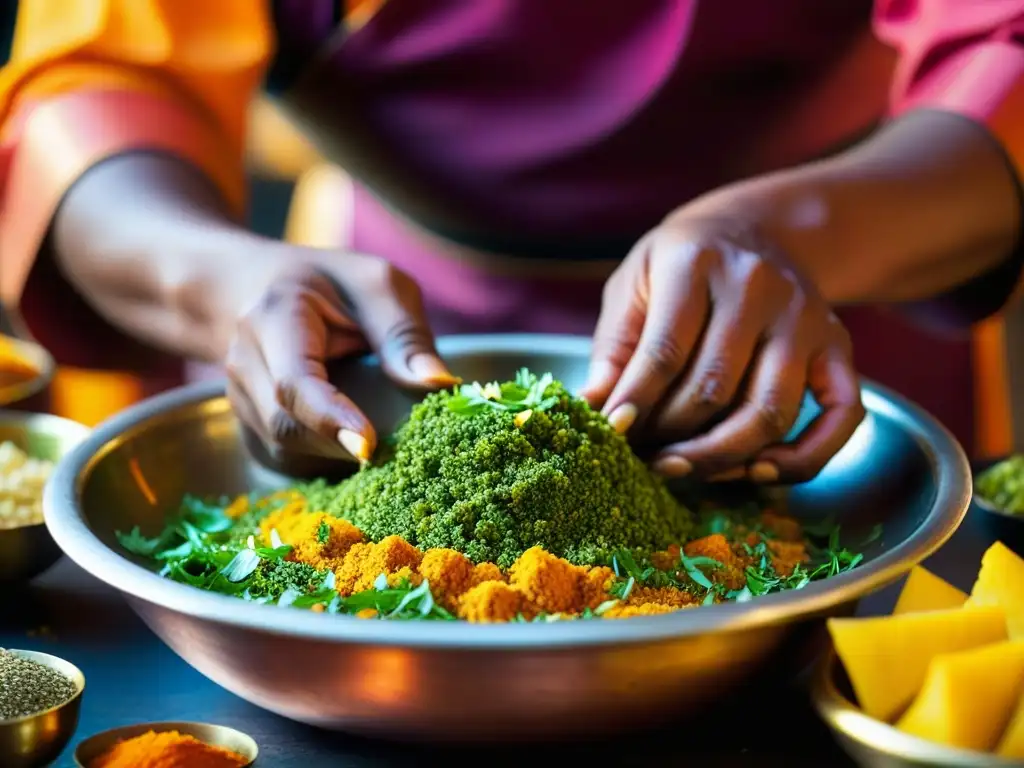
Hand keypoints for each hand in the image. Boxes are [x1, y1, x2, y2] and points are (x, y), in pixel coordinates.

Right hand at [225, 250, 455, 464]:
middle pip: (286, 425)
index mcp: (274, 316)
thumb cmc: (333, 285)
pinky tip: (352, 438)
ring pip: (285, 447)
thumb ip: (405, 336)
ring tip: (378, 436)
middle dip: (340, 444)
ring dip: (334, 451)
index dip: (330, 418)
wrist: (265, 286)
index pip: (294, 382)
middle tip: (398, 448)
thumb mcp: (379, 287)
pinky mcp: (249, 423)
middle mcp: (244, 360)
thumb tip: (441, 385)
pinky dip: (323, 454)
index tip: (369, 446)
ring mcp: (239, 396)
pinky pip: (285, 455)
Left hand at [581, 215, 864, 483]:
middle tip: (643, 457)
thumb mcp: (634, 284)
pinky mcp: (838, 346)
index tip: (613, 433)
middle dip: (672, 436)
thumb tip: (595, 406)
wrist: (753, 230)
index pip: (666, 350)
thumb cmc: (681, 266)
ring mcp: (805, 319)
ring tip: (682, 468)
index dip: (637, 401)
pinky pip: (841, 418)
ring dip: (722, 457)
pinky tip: (758, 473)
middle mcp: (759, 288)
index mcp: (698, 264)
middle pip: (715, 389)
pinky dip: (803, 459)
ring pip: (769, 412)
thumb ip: (614, 346)